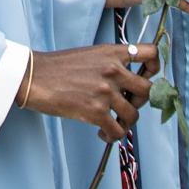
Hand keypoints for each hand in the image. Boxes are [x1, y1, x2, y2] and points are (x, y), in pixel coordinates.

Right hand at [19, 43, 158, 142]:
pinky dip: (113, 136)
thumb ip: (111, 62)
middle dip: (140, 101)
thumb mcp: (90, 54)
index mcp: (113, 52)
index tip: (147, 78)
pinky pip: (118, 130)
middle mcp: (113, 70)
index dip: (155, 68)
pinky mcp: (95, 111)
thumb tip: (126, 79)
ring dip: (126, 122)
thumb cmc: (58, 66)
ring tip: (114, 123)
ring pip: (134, 114)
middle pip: (148, 89)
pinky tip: (103, 134)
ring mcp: (105, 91)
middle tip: (127, 105)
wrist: (33, 77)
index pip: (151, 53)